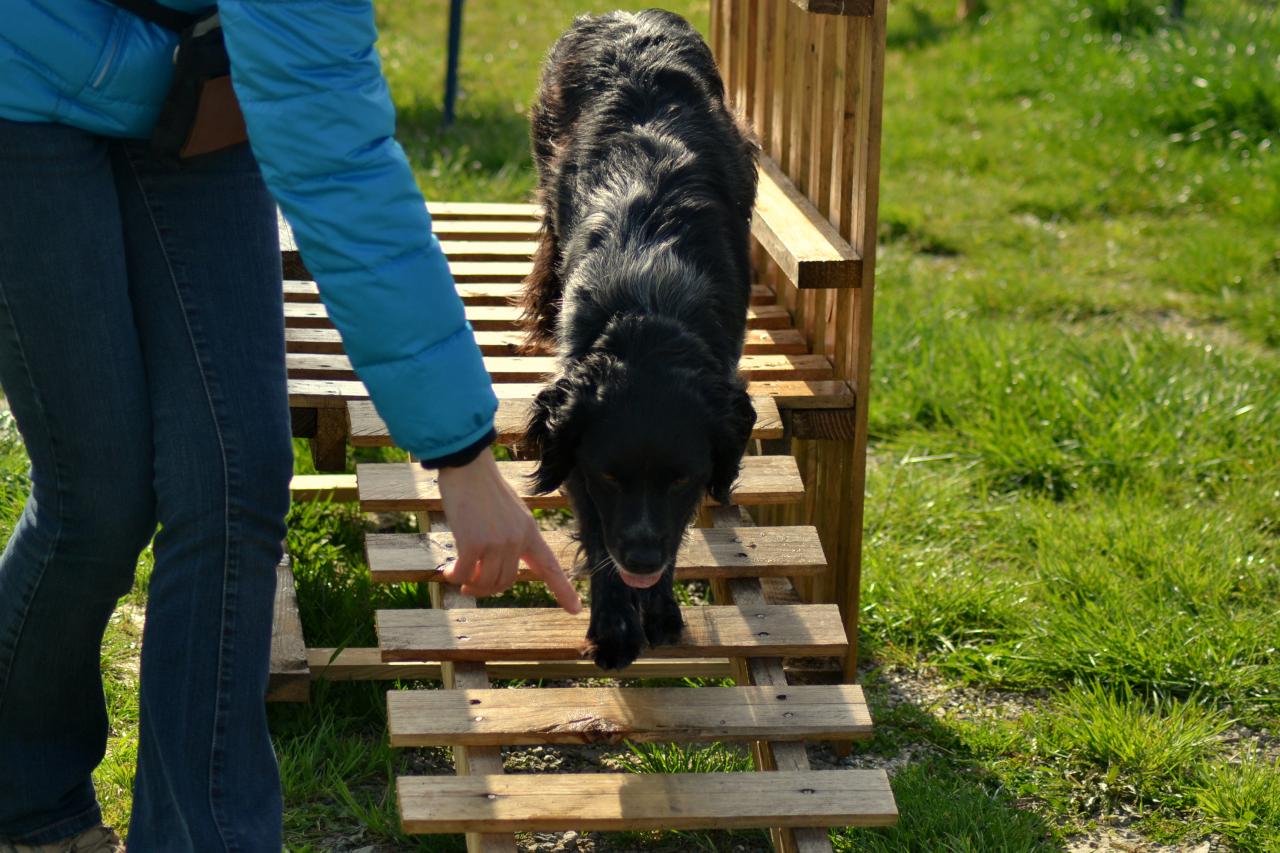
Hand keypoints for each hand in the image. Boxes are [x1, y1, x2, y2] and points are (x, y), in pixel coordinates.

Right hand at [437, 451, 581, 612]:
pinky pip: (464, 573)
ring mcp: (497, 543)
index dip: (563, 590)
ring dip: (469, 584)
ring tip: (458, 577)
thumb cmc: (484, 489)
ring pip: (486, 582)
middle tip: (469, 585)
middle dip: (486, 588)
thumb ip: (509, 540)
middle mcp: (517, 540)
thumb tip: (492, 572)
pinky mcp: (474, 543)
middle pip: (505, 582)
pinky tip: (447, 571)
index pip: (550, 566)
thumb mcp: (509, 514)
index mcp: (530, 532)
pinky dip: (454, 576)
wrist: (468, 468)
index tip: (576, 610)